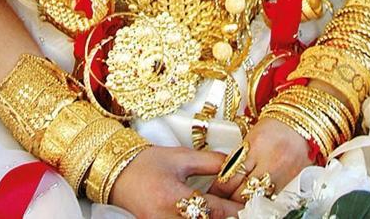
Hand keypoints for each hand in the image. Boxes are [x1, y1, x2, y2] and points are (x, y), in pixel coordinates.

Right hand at [110, 146, 242, 218]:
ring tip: (233, 213)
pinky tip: (213, 215)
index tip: (253, 205)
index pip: (214, 209)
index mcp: (174, 198)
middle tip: (248, 212)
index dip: (237, 209)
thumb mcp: (180, 157)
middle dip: (229, 218)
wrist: (116, 174)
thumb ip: (211, 162)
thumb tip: (235, 166)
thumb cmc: (146, 163)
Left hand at [208, 118, 311, 202]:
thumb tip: (223, 176)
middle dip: (231, 197)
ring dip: (247, 200)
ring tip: (240, 200)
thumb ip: (238, 157)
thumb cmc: (277, 125)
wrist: (303, 123)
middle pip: (243, 192)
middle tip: (223, 198)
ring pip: (259, 199)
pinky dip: (264, 198)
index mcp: (255, 145)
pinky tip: (259, 197)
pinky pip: (274, 197)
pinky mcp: (296, 182)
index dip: (219, 188)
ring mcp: (285, 174)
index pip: (231, 175)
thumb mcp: (251, 136)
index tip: (214, 191)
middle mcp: (271, 161)